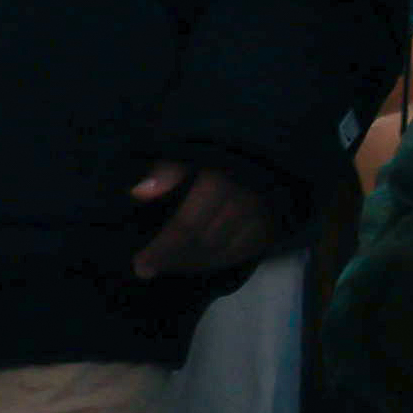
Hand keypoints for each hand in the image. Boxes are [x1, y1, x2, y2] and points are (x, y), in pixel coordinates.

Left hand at [127, 160, 292, 281]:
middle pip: (203, 244)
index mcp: (220, 181)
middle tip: (146, 269)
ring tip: (169, 265)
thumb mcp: (190, 148)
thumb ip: (167, 170)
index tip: (139, 264)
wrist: (271, 143)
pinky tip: (198, 262)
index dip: (161, 249)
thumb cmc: (222, 147)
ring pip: (223, 253)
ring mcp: (262, 217)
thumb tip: (138, 193)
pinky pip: (242, 253)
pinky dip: (217, 262)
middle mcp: (244, 203)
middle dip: (173, 260)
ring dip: (193, 264)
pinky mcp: (274, 226)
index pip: (186, 226)